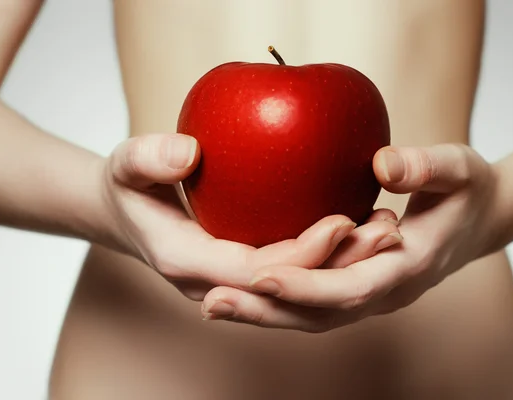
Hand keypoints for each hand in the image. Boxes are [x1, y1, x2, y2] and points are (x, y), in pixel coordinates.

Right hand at [99, 132, 402, 300]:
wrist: (126, 211)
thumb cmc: (130, 185)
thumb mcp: (126, 164)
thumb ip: (148, 157)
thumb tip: (188, 154)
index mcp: (189, 264)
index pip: (256, 272)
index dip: (303, 255)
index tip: (342, 220)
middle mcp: (216, 285)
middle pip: (288, 288)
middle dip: (339, 266)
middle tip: (385, 228)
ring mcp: (235, 283)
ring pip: (298, 286)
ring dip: (345, 264)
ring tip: (387, 229)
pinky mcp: (249, 270)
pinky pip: (295, 270)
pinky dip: (330, 255)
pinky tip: (362, 224)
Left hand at [200, 143, 499, 330]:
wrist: (483, 218)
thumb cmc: (469, 190)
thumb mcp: (459, 168)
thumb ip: (426, 166)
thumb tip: (382, 164)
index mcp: (410, 268)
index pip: (352, 288)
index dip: (307, 286)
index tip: (259, 274)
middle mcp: (387, 292)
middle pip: (321, 316)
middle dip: (267, 312)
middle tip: (212, 302)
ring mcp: (371, 294)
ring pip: (312, 317)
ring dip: (264, 314)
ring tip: (212, 304)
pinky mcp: (358, 285)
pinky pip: (313, 303)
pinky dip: (277, 302)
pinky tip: (241, 290)